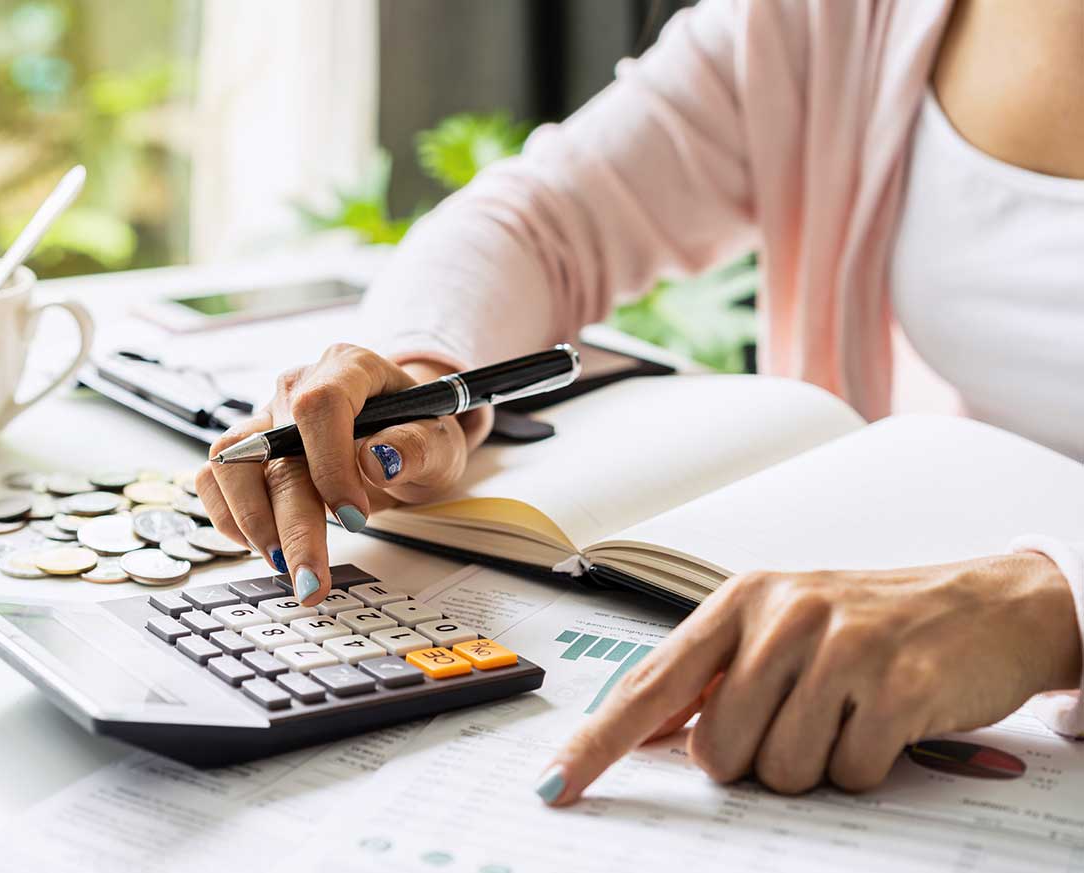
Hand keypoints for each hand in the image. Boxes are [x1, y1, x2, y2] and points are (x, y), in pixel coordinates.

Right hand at [195, 344, 469, 605]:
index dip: (330, 464)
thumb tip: (379, 458)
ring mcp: (265, 418)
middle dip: (293, 525)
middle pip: (273, 450)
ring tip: (287, 565)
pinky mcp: (246, 450)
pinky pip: (213, 480)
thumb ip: (417, 446)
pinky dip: (231, 519)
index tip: (355, 518)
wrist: (400, 436)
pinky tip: (267, 546)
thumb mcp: (440, 441)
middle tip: (312, 581)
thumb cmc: (417, 433)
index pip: (319, 406)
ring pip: (228, 463)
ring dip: (253, 523)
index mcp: (348, 368)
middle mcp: (296, 387)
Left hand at [537, 553, 1080, 801]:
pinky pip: (848, 777)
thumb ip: (718, 677)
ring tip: (847, 714)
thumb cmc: (875, 620)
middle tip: (802, 719)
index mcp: (742, 600)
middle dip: (755, 759)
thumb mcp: (784, 627)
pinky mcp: (895, 687)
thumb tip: (652, 735)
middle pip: (718, 751)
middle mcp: (783, 615)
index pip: (649, 684)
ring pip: (781, 772)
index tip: (556, 783)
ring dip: (814, 765)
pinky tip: (885, 721)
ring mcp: (840, 649)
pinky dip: (865, 768)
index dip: (598, 743)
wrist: (989, 603)